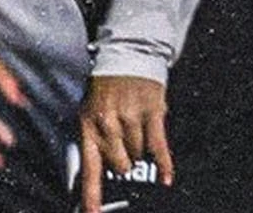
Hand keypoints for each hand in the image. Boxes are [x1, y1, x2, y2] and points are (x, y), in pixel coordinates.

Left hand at [77, 75, 173, 212]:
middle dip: (124, 165)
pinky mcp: (152, 113)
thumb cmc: (106, 91)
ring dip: (140, 154)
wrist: (125, 58)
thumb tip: (104, 173)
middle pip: (120, 166)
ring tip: (136, 134)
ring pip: (139, 156)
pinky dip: (163, 164)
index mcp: (87, 125)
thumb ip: (96, 142)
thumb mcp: (90, 113)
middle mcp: (107, 123)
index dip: (92, 194)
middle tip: (125, 152)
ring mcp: (130, 117)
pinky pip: (158, 147)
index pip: (89, 168)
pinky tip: (165, 178)